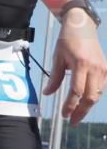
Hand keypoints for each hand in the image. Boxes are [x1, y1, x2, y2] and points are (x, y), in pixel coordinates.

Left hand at [43, 10, 106, 125]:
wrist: (82, 27)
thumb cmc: (67, 41)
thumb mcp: (57, 58)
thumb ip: (54, 77)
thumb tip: (47, 93)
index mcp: (81, 64)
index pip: (76, 91)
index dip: (70, 105)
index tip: (64, 115)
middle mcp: (95, 68)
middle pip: (90, 96)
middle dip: (81, 111)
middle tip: (72, 122)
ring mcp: (103, 68)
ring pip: (98, 94)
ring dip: (87, 105)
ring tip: (76, 113)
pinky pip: (102, 87)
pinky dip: (94, 96)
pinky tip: (84, 101)